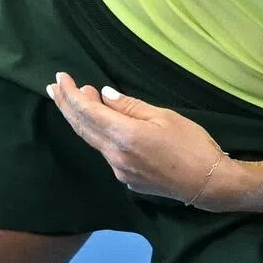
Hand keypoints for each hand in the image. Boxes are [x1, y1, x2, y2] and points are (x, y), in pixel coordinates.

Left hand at [48, 72, 229, 207]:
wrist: (209, 184)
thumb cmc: (192, 144)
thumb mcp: (163, 116)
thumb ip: (129, 106)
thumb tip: (103, 95)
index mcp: (124, 136)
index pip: (86, 112)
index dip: (70, 94)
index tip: (60, 78)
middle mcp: (115, 156)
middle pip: (82, 128)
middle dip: (66, 106)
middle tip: (53, 87)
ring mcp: (120, 171)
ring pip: (93, 141)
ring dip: (83, 119)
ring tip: (77, 98)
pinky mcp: (128, 179)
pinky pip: (107, 152)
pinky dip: (99, 133)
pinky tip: (102, 123)